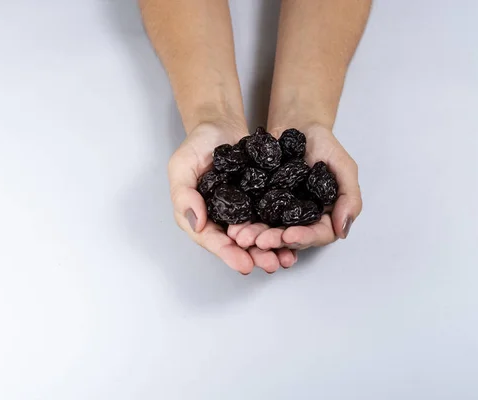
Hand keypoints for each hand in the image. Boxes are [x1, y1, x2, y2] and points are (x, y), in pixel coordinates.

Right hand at [168, 121, 297, 273]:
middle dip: (255, 257)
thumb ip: (184, 195)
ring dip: (272, 249)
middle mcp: (222, 219)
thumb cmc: (196, 145)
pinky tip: (296, 237)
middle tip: (272, 265)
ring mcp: (243, 211)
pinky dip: (283, 229)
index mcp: (199, 216)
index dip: (227, 253)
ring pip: (257, 235)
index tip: (244, 264)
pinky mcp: (260, 201)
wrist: (220, 125)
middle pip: (238, 244)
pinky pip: (272, 218)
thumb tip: (197, 223)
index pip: (212, 240)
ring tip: (287, 259)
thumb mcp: (181, 166)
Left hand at [231, 124, 361, 251]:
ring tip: (242, 237)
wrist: (297, 125)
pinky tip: (234, 225)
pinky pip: (251, 215)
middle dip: (275, 241)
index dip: (305, 238)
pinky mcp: (259, 203)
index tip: (289, 236)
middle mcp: (301, 219)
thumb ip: (349, 196)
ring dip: (256, 236)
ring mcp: (279, 213)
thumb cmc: (324, 144)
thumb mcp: (343, 166)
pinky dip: (243, 222)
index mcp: (325, 216)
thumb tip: (343, 230)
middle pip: (290, 237)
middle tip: (260, 241)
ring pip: (269, 231)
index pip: (318, 234)